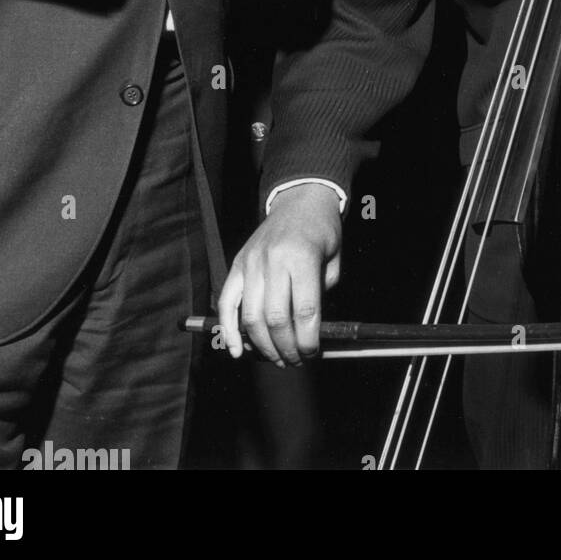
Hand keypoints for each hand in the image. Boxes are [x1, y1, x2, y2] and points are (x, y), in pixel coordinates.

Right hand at [218, 183, 342, 364]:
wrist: (300, 200)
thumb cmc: (322, 233)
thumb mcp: (333, 262)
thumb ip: (321, 297)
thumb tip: (309, 336)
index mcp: (301, 257)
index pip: (304, 310)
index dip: (308, 339)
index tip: (313, 353)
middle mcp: (273, 260)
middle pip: (275, 318)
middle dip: (287, 348)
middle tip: (296, 361)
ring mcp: (251, 262)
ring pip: (250, 317)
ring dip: (263, 346)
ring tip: (277, 359)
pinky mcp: (237, 265)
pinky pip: (227, 303)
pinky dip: (229, 330)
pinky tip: (237, 351)